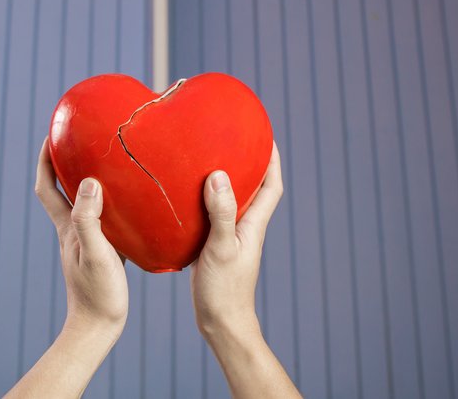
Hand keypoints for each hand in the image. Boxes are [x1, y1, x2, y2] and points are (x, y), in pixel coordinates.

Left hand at [6, 137, 128, 396]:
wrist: (98, 328)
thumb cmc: (97, 294)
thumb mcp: (96, 253)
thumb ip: (89, 219)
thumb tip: (89, 181)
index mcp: (66, 227)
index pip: (46, 186)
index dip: (44, 159)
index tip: (52, 134)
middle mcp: (72, 230)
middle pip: (61, 189)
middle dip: (65, 162)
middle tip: (80, 139)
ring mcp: (85, 241)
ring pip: (82, 202)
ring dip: (87, 180)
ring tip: (106, 160)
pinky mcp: (101, 250)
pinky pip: (103, 217)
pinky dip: (109, 202)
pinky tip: (128, 201)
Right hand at [190, 140, 281, 338]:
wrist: (220, 323)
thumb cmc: (224, 290)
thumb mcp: (221, 248)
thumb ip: (221, 213)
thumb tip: (220, 175)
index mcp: (254, 224)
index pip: (272, 185)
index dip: (272, 158)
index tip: (263, 134)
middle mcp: (246, 226)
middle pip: (253, 187)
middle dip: (247, 162)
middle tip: (231, 138)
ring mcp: (231, 237)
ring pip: (232, 200)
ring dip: (225, 179)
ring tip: (207, 158)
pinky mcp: (215, 246)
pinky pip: (214, 214)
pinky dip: (205, 200)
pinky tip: (185, 195)